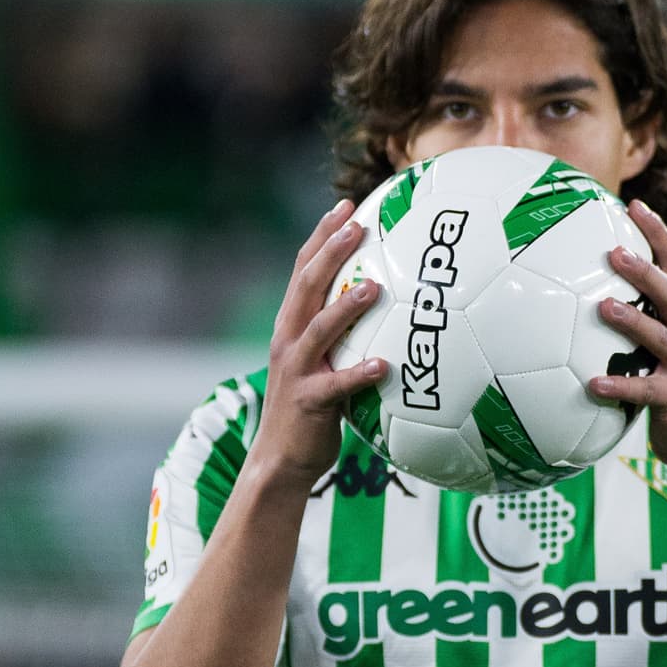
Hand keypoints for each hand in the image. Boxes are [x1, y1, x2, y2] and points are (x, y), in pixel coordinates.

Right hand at [251, 199, 387, 486]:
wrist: (280, 460)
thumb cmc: (311, 412)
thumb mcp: (322, 364)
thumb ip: (343, 337)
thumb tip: (386, 310)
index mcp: (292, 327)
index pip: (303, 271)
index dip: (322, 236)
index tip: (346, 206)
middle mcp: (289, 342)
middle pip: (307, 286)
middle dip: (330, 251)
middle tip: (357, 224)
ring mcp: (297, 371)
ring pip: (319, 329)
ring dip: (346, 307)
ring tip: (374, 286)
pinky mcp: (309, 402)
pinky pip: (337, 385)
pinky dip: (359, 373)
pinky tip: (383, 366)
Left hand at [590, 200, 666, 478]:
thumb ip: (651, 325)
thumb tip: (603, 297)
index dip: (658, 234)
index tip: (634, 206)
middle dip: (644, 270)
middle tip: (612, 251)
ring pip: (660, 337)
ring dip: (631, 321)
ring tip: (602, 308)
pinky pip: (644, 391)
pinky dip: (619, 387)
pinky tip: (591, 384)